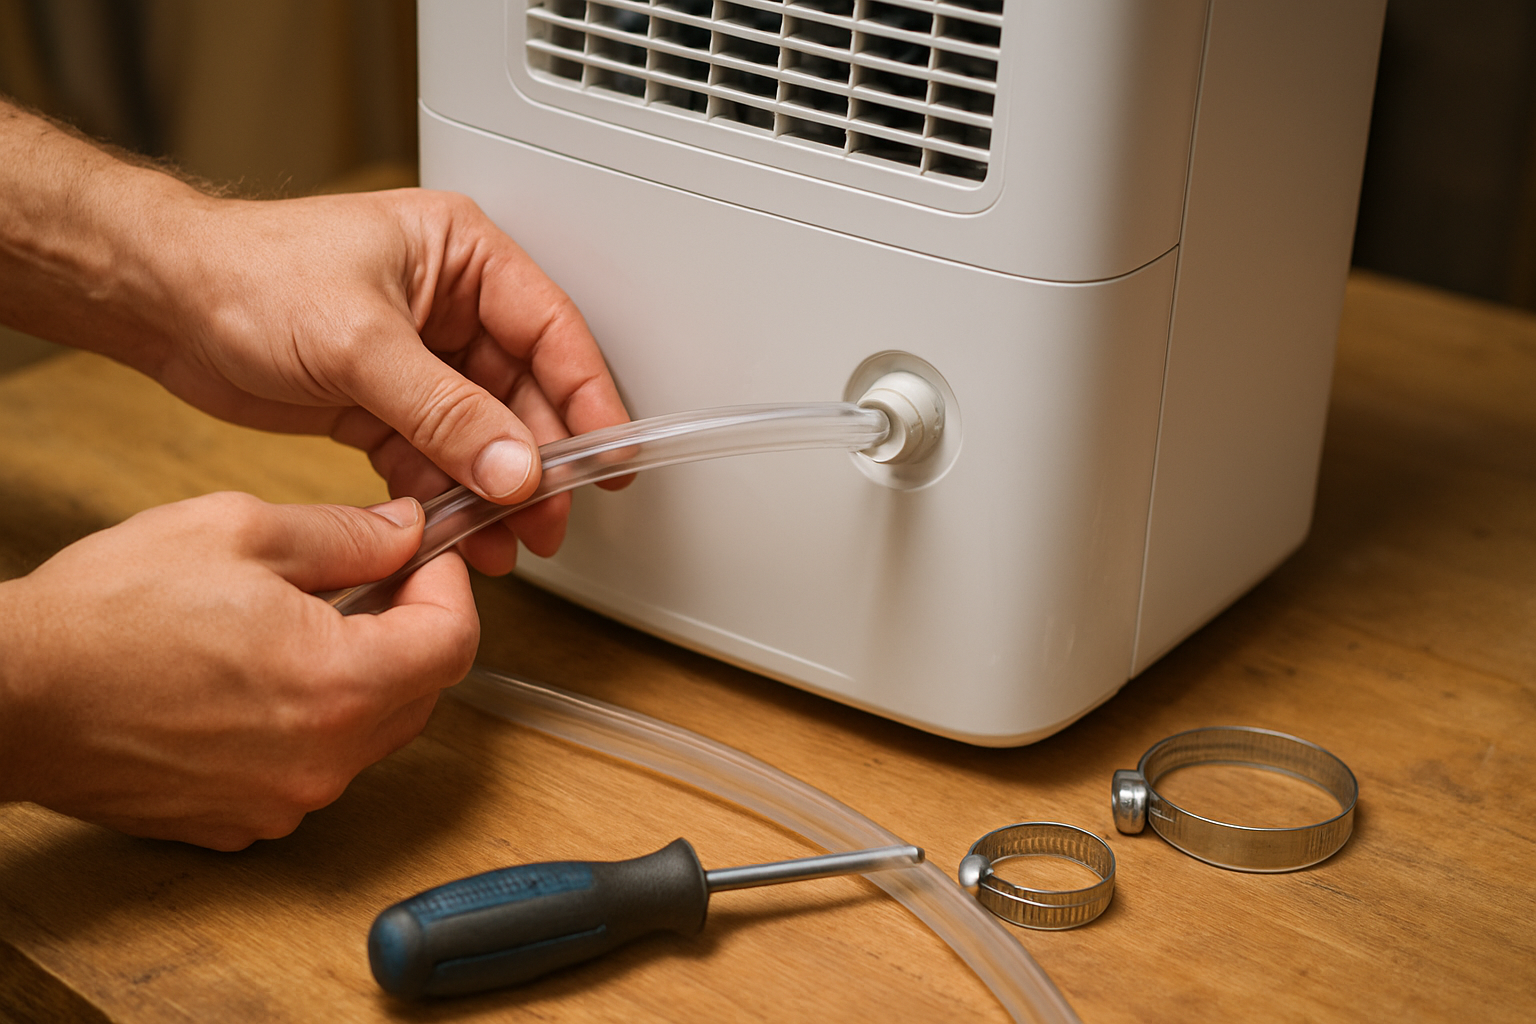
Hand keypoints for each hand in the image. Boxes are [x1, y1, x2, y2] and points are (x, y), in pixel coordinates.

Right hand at [0, 493, 476, 849]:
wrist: (8, 694)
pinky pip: (314, 767)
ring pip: (371, 732)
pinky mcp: (241, 822)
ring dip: (364, 676)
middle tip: (371, 580)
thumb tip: (404, 535)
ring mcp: (283, 802)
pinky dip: (312, 721)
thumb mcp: (239, 531)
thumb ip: (346, 536)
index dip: (449, 587)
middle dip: (413, 629)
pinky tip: (261, 677)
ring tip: (306, 623)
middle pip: (423, 692)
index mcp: (337, 685)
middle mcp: (322, 760)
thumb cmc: (104, 615)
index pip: (455, 641)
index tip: (423, 558)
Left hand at [145, 187, 630, 574]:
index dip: (589, 396)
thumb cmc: (247, 276)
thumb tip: (514, 466)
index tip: (610, 456)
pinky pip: (435, 457)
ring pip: (483, 434)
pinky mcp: (387, 402)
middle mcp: (452, 305)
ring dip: (494, 490)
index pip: (552, 330)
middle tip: (550, 517)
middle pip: (524, 392)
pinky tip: (458, 532)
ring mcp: (423, 358)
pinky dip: (446, 496)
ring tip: (508, 540)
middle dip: (537, 462)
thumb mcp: (361, 343)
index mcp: (463, 256)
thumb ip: (445, 412)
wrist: (163, 303)